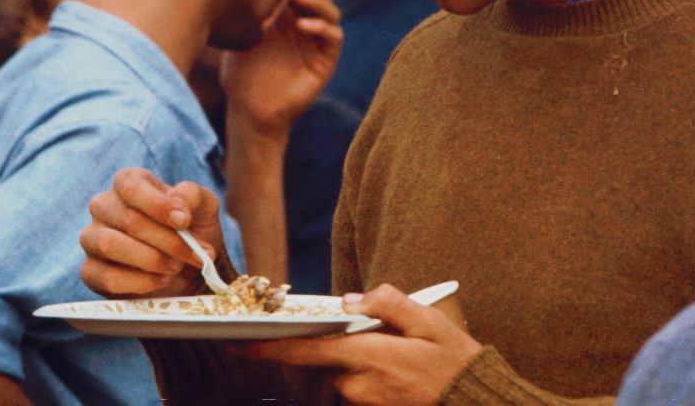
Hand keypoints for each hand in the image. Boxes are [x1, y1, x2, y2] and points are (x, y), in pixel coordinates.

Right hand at [79, 167, 224, 297]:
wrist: (189, 270)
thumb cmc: (192, 231)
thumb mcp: (203, 206)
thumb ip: (192, 195)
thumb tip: (176, 204)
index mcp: (127, 183)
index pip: (131, 186)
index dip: (159, 205)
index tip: (185, 221)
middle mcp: (103, 206)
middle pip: (128, 220)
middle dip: (168, 241)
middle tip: (195, 255)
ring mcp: (92, 239)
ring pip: (110, 244)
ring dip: (152, 260)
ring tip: (176, 266)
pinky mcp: (91, 272)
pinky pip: (107, 277)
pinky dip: (141, 282)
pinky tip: (161, 280)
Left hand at [220, 0, 342, 134]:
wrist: (248, 110)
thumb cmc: (240, 74)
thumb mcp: (239, 35)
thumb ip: (243, 10)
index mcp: (286, 15)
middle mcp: (305, 25)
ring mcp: (317, 42)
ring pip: (331, 12)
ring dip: (317, 1)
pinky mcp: (325, 61)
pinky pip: (333, 38)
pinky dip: (321, 27)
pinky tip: (302, 25)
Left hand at [238, 284, 483, 405]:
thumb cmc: (458, 364)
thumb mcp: (430, 321)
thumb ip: (387, 302)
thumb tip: (350, 299)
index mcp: (368, 356)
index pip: (304, 351)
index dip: (266, 348)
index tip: (236, 344)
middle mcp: (359, 385)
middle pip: (321, 362)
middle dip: (328, 345)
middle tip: (363, 333)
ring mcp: (366, 403)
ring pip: (340, 375)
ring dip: (352, 361)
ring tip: (395, 354)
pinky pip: (357, 388)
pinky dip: (365, 375)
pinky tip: (397, 369)